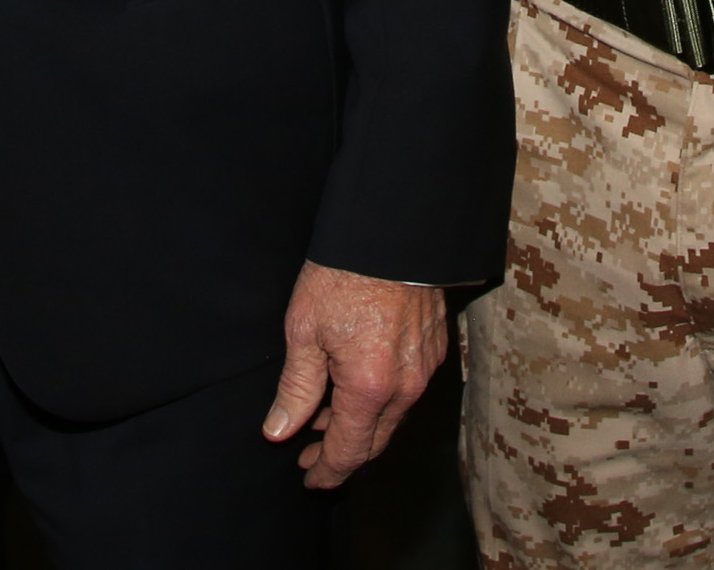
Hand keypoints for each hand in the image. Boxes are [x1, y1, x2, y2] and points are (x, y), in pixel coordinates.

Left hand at [261, 262, 446, 488]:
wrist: (391, 232)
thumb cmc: (342, 275)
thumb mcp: (303, 330)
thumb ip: (295, 388)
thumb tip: (279, 431)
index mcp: (369, 388)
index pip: (349, 451)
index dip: (327, 472)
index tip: (310, 480)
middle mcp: (404, 387)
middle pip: (375, 441)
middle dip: (342, 454)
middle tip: (310, 456)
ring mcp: (424, 369)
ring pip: (392, 417)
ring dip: (361, 425)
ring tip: (325, 418)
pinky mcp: (435, 349)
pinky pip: (407, 391)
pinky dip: (381, 400)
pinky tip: (356, 387)